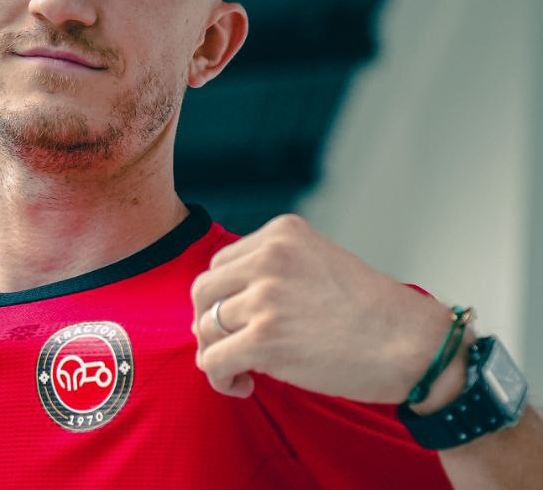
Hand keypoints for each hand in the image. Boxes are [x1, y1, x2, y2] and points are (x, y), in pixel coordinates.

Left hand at [191, 214, 453, 402]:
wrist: (416, 346)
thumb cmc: (372, 313)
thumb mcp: (319, 263)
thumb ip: (273, 270)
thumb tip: (220, 303)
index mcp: (282, 234)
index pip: (221, 263)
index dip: (223, 297)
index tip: (240, 321)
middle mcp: (269, 258)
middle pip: (203, 290)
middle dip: (209, 322)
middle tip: (229, 345)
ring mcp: (265, 297)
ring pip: (205, 326)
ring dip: (215, 353)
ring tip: (240, 370)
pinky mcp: (264, 339)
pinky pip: (213, 360)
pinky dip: (218, 377)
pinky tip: (242, 385)